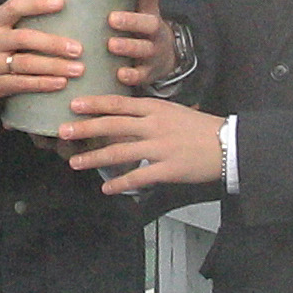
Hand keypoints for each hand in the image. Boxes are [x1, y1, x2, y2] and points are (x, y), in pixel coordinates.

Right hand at [0, 0, 74, 104]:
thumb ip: (12, 24)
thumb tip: (52, 15)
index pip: (14, 7)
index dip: (37, 3)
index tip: (61, 2)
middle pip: (25, 39)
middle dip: (54, 44)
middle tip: (78, 48)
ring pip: (27, 64)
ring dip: (55, 67)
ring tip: (78, 69)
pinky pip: (21, 84)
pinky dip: (42, 84)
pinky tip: (60, 83)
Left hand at [59, 95, 226, 193]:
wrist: (230, 144)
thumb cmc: (201, 128)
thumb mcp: (174, 112)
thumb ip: (149, 113)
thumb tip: (123, 115)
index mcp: (156, 109)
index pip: (119, 104)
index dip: (95, 104)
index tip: (74, 104)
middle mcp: (155, 126)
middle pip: (113, 125)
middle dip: (85, 129)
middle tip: (62, 132)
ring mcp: (160, 148)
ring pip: (120, 151)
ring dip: (94, 158)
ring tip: (75, 162)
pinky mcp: (168, 169)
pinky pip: (138, 177)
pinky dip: (120, 184)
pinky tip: (106, 188)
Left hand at [105, 0, 167, 89]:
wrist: (165, 58)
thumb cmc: (141, 30)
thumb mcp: (140, 10)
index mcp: (150, 12)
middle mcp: (155, 31)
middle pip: (148, 24)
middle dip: (131, 21)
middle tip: (112, 19)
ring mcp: (154, 52)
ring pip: (144, 49)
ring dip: (128, 47)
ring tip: (111, 45)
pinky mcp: (149, 72)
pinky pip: (142, 75)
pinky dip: (132, 75)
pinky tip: (120, 74)